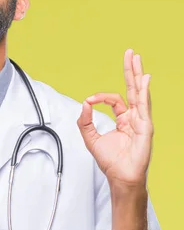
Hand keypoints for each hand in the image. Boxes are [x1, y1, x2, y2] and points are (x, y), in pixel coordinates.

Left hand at [77, 49, 152, 187]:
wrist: (120, 177)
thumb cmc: (110, 161)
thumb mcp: (90, 138)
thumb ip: (84, 121)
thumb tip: (84, 103)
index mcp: (124, 119)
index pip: (115, 99)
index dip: (100, 97)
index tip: (89, 100)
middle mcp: (134, 118)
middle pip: (133, 89)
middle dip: (131, 70)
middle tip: (130, 52)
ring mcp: (142, 121)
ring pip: (140, 93)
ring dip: (138, 75)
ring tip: (137, 58)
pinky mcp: (145, 128)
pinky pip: (144, 106)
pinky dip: (144, 92)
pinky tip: (145, 78)